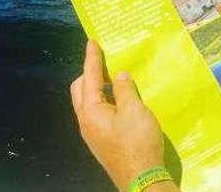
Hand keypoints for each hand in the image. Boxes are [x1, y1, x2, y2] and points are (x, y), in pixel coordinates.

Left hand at [70, 40, 167, 190]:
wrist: (141, 178)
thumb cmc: (137, 142)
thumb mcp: (135, 110)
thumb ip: (124, 89)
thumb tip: (117, 74)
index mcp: (91, 110)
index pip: (89, 77)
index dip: (92, 58)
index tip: (92, 41)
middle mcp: (85, 121)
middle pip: (80, 89)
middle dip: (89, 73)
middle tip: (104, 61)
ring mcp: (91, 133)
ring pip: (87, 103)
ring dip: (97, 88)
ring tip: (113, 79)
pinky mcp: (100, 141)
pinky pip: (96, 114)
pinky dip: (103, 101)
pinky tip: (119, 102)